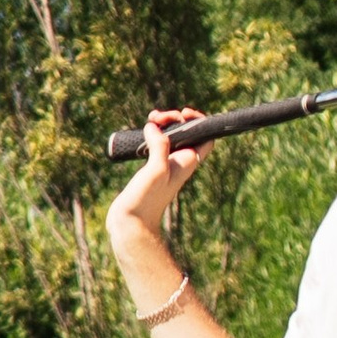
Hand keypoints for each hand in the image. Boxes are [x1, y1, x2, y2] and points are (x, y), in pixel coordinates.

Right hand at [106, 111, 207, 269]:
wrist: (131, 222)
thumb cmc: (147, 200)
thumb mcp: (156, 170)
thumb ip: (160, 146)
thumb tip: (154, 127)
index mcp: (188, 162)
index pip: (205, 135)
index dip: (199, 121)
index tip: (184, 114)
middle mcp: (179, 162)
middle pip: (186, 132)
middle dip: (174, 119)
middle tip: (159, 117)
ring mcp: (165, 165)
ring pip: (170, 137)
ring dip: (162, 125)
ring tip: (150, 119)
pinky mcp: (151, 168)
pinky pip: (157, 144)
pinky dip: (152, 134)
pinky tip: (143, 131)